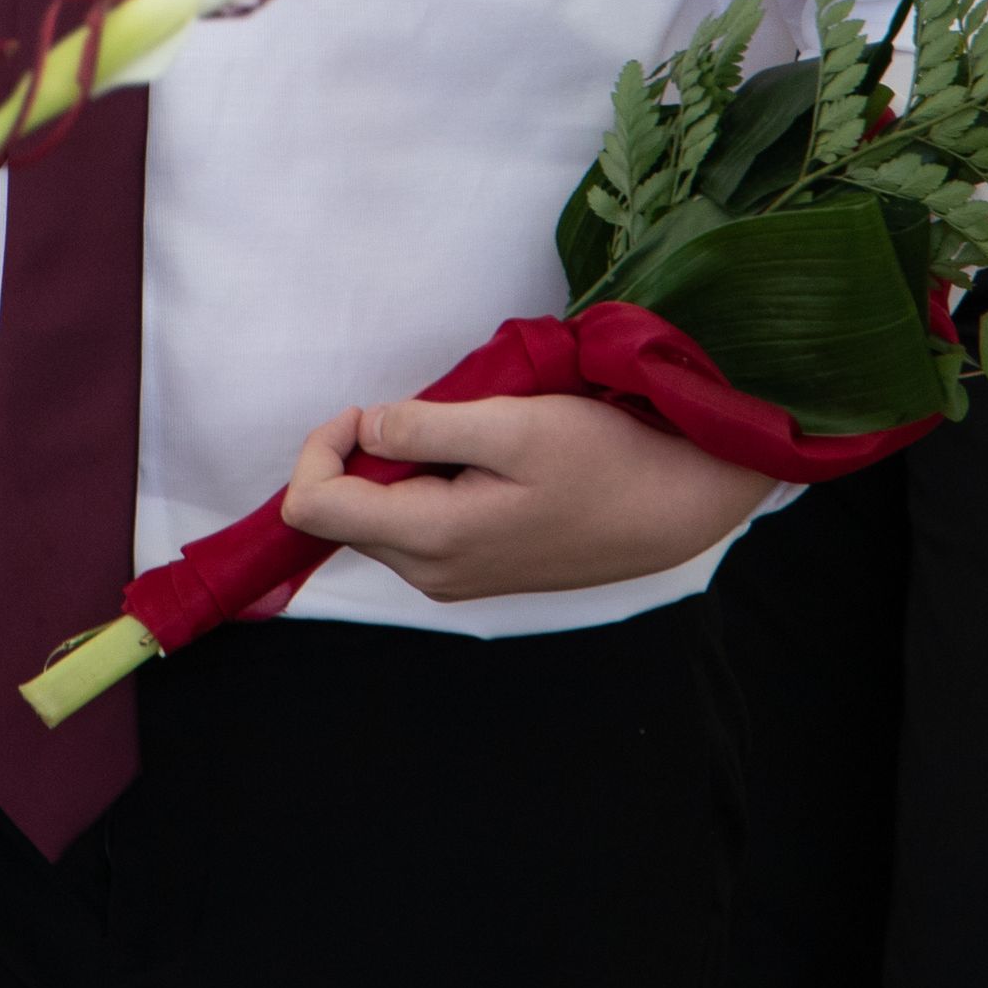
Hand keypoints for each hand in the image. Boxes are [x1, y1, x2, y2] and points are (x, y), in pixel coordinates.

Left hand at [278, 391, 774, 601]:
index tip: (375, 408)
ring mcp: (453, 578)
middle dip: (362, 455)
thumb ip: (426, 428)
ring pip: (380, 519)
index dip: (324, 446)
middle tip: (428, 414)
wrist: (674, 507)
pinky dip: (425, 486)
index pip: (314, 506)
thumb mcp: (513, 425)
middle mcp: (431, 574)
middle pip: (342, 514)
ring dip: (399, 469)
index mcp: (431, 539)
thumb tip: (365, 429)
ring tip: (465, 436)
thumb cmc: (604, 458)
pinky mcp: (475, 570)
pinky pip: (416, 527)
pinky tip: (480, 462)